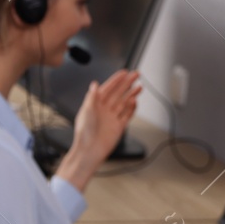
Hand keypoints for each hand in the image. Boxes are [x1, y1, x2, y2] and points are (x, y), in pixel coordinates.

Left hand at [55, 70, 140, 189]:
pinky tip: (135, 101)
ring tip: (140, 86)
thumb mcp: (87, 112)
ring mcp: (112, 118)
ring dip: (131, 94)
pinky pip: (127, 115)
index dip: (116, 80)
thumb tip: (94, 84)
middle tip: (136, 74)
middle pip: (118, 93)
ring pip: (124, 103)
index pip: (107, 89)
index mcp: (95, 105)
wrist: (90, 151)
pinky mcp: (118, 126)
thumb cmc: (84, 133)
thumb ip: (92, 98)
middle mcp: (104, 110)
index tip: (124, 72)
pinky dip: (132, 108)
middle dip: (127, 84)